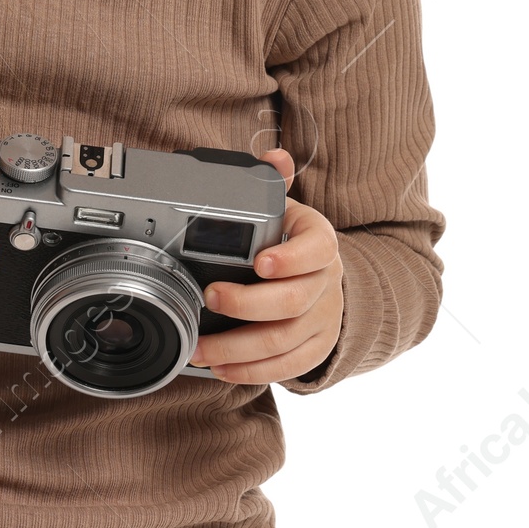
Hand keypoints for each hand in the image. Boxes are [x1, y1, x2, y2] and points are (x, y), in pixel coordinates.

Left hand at [187, 147, 343, 385]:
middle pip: (293, 300)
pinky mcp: (316, 347)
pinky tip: (223, 368)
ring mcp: (324, 317)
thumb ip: (275, 183)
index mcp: (319, 241)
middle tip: (210, 298)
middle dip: (247, 304)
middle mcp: (326, 281)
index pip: (315, 248)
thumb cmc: (291, 240)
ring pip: (286, 339)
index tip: (259, 262)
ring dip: (239, 348)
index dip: (290, 258)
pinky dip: (254, 371)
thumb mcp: (286, 208)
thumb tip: (274, 156)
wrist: (323, 276)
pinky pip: (289, 366)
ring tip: (201, 347)